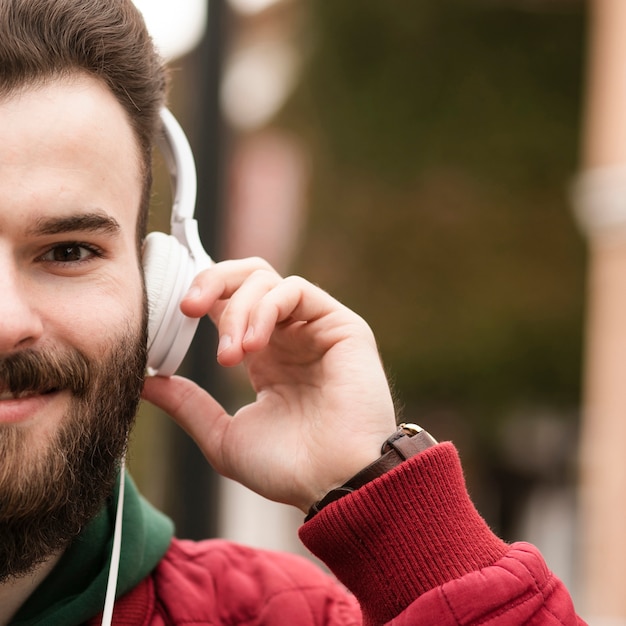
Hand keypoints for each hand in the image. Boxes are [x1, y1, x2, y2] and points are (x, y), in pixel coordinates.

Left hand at [141, 257, 396, 511]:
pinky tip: (252, 346)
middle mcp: (289, 335)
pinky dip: (265, 308)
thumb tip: (145, 382)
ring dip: (236, 309)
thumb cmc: (287, 469)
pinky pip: (296, 291)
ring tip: (230, 357)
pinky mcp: (341, 325)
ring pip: (266, 279)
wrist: (335, 485)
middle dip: (211, 282)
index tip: (168, 311)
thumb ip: (188, 405)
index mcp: (264, 356)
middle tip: (185, 308)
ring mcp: (315, 327)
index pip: (228, 302)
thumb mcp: (223, 437)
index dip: (198, 296)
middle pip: (246, 277)